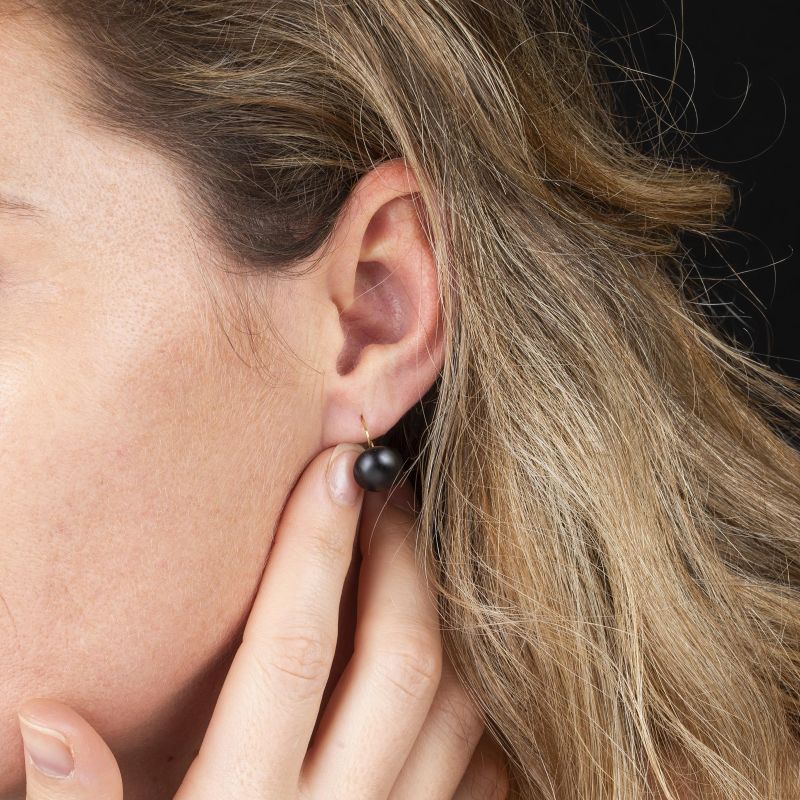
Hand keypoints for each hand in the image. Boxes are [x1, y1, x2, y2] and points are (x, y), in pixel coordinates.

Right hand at [16, 443, 508, 798]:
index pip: (290, 648)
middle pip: (398, 658)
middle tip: (386, 495)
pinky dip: (477, 704)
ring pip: (458, 704)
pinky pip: (487, 769)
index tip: (336, 465)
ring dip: (446, 614)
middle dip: (400, 559)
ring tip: (415, 554)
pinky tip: (446, 663)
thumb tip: (48, 719)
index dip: (313, 547)